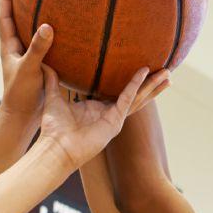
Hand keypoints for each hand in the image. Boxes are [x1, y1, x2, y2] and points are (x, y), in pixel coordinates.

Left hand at [0, 0, 55, 117]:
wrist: (24, 118)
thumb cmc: (20, 95)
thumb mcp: (29, 69)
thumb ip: (37, 49)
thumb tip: (46, 25)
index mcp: (9, 47)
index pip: (4, 16)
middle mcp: (17, 49)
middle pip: (17, 19)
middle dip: (21, 1)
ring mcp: (28, 57)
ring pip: (30, 32)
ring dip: (35, 16)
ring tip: (47, 0)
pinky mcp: (39, 66)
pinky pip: (44, 45)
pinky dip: (50, 35)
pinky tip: (64, 30)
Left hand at [39, 67, 168, 166]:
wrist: (56, 148)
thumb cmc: (54, 129)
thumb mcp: (54, 98)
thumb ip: (52, 81)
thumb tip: (44, 64)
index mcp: (97, 108)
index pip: (118, 92)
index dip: (130, 82)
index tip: (141, 69)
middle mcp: (109, 114)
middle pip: (136, 96)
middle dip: (151, 84)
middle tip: (166, 71)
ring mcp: (114, 119)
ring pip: (138, 98)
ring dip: (152, 86)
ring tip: (168, 74)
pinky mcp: (114, 121)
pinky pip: (127, 99)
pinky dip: (135, 85)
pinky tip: (144, 72)